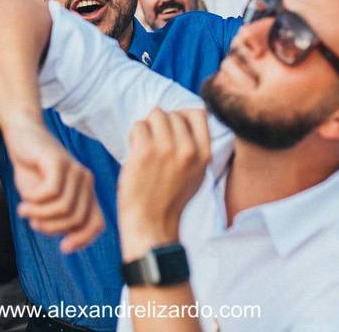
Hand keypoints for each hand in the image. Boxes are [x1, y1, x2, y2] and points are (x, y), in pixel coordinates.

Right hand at [6, 122, 104, 252]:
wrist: (21, 136)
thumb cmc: (32, 170)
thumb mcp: (44, 201)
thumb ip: (57, 218)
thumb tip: (64, 237)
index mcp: (86, 192)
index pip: (97, 224)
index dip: (83, 239)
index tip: (63, 248)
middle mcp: (86, 180)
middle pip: (76, 219)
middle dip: (51, 227)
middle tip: (31, 221)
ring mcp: (75, 170)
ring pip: (64, 208)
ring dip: (39, 215)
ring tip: (23, 209)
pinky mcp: (60, 161)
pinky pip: (51, 192)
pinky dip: (35, 200)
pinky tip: (26, 197)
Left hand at [117, 109, 209, 258]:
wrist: (152, 224)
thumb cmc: (170, 199)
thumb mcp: (196, 174)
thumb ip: (196, 147)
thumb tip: (188, 115)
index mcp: (204, 155)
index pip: (198, 113)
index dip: (182, 117)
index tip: (173, 130)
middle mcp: (188, 150)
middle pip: (172, 114)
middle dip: (161, 125)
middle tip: (155, 146)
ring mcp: (166, 149)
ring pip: (155, 115)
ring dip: (147, 128)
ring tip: (145, 148)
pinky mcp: (144, 152)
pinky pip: (138, 125)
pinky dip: (134, 135)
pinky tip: (136, 153)